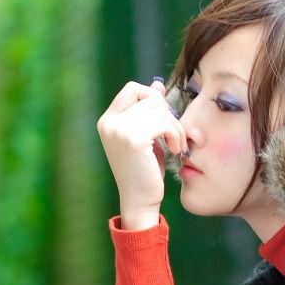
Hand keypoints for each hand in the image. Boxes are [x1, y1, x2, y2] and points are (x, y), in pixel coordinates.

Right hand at [96, 77, 186, 223]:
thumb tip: (157, 84)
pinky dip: (175, 134)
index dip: (153, 96)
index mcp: (107, 120)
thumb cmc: (144, 170)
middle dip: (168, 113)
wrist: (140, 201)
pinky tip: (175, 149)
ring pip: (159, 109)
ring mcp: (118, 130)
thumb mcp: (146, 135)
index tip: (164, 117)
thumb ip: (148, 110)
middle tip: (174, 134)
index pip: (132, 88)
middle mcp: (109, 122)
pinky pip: (164, 123)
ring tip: (176, 144)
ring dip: (175, 126)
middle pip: (149, 97)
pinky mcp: (133, 139)